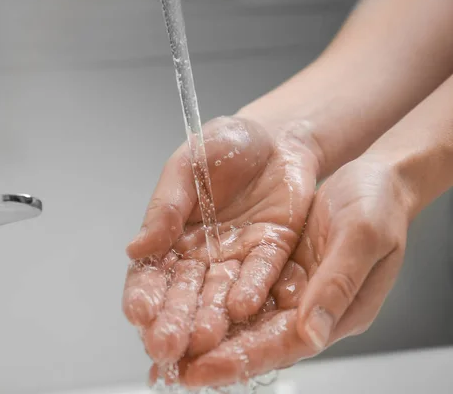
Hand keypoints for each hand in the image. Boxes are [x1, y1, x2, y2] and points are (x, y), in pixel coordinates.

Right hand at [122, 115, 319, 363]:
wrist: (274, 135)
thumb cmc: (223, 144)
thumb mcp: (186, 166)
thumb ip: (165, 207)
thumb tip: (134, 248)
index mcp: (172, 236)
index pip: (151, 274)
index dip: (143, 295)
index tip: (138, 314)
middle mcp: (201, 255)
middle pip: (183, 295)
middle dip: (174, 321)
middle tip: (166, 346)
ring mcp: (236, 257)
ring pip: (219, 293)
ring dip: (211, 317)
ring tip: (204, 338)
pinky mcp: (271, 251)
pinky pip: (262, 273)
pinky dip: (252, 288)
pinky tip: (242, 306)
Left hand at [172, 157, 411, 387]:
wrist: (375, 177)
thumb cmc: (379, 204)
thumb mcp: (362, 237)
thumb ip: (338, 285)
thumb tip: (310, 337)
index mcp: (337, 310)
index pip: (282, 344)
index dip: (241, 359)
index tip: (201, 370)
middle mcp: (308, 306)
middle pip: (254, 337)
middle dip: (211, 352)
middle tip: (168, 364)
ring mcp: (289, 286)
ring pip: (241, 315)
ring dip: (205, 327)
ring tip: (167, 341)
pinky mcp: (275, 265)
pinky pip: (239, 284)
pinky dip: (213, 295)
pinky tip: (184, 301)